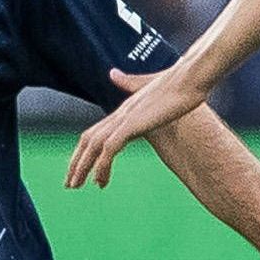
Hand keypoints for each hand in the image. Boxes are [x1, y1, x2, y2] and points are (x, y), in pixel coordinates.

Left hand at [64, 69, 206, 188]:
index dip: (84, 151)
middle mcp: (120, 114)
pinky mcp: (132, 124)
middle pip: (88, 139)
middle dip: (77, 163)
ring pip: (94, 145)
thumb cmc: (177, 85)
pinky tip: (100, 180)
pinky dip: (102, 165)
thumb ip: (129, 83)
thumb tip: (113, 74)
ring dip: (83, 167)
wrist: (190, 78)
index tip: (79, 168)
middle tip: (70, 184)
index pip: (95, 132)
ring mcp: (125, 118)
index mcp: (123, 110)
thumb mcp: (149, 87)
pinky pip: (110, 148)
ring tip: (77, 186)